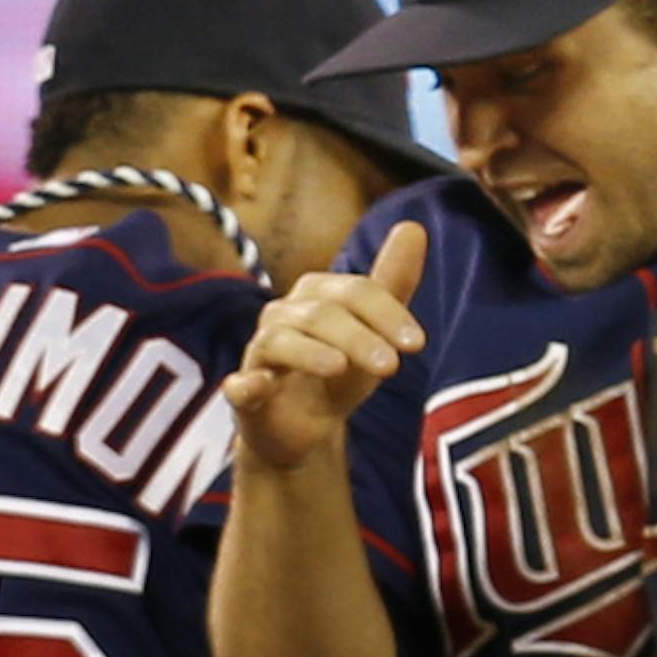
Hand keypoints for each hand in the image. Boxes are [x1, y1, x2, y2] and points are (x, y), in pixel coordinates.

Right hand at [223, 221, 426, 472]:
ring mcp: (260, 353)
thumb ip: (393, 284)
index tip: (417, 343)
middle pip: (321, 315)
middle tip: (391, 366)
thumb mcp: (374, 333)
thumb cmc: (338, 375)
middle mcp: (283, 315)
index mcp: (316, 295)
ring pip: (281, 342)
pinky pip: (239, 385)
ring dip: (310, 353)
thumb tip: (414, 226)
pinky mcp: (243, 393)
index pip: (354, 292)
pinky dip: (245, 385)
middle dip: (358, 338)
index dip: (386, 313)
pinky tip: (258, 387)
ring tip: (339, 368)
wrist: (302, 430)